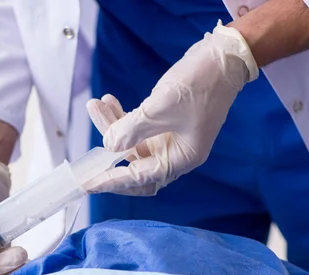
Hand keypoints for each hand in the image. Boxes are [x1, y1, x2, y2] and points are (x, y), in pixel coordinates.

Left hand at [85, 21, 257, 195]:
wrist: (223, 57)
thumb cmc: (200, 85)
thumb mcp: (160, 109)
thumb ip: (130, 130)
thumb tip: (108, 146)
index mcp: (181, 159)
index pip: (140, 177)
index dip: (112, 180)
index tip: (88, 183)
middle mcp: (175, 153)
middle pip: (134, 165)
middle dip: (109, 157)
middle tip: (85, 157)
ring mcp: (169, 137)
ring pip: (131, 142)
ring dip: (111, 126)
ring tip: (95, 105)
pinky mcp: (164, 121)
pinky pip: (136, 126)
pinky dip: (122, 116)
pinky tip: (108, 101)